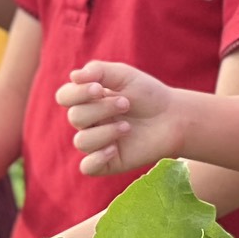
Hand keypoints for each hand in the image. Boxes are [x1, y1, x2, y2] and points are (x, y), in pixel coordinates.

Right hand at [57, 62, 178, 175]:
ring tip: (128, 127)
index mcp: (87, 100)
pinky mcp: (108, 162)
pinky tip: (115, 148)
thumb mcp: (125, 75)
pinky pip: (87, 167)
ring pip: (81, 142)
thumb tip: (74, 76)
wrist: (173, 117)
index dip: (76, 93)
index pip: (64, 97)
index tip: (98, 89)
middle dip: (101, 109)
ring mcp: (97, 143)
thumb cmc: (148, 95)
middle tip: (126, 104)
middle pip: (75, 117)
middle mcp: (89, 122)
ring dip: (105, 132)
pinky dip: (97, 158)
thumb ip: (99, 70)